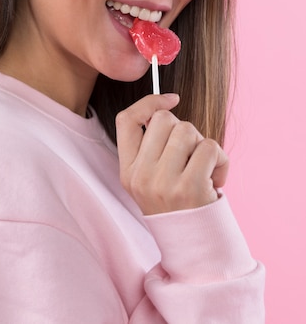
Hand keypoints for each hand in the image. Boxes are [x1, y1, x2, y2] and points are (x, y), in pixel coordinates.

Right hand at [116, 94, 228, 214]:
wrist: (195, 247)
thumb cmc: (179, 204)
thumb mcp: (152, 178)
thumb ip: (153, 145)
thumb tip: (168, 102)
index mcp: (128, 171)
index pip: (126, 119)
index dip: (148, 102)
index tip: (171, 99)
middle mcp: (140, 176)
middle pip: (164, 120)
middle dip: (184, 130)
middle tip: (191, 156)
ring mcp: (162, 182)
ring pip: (187, 129)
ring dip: (203, 144)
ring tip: (204, 168)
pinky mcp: (189, 188)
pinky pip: (209, 147)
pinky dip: (220, 159)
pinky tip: (216, 180)